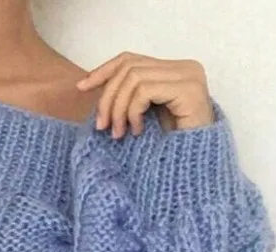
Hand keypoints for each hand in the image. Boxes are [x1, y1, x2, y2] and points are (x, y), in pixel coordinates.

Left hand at [76, 52, 214, 137]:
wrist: (193, 168)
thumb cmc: (167, 148)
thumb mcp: (142, 116)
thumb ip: (128, 97)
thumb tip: (89, 84)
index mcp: (172, 70)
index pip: (130, 59)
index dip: (103, 71)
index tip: (82, 87)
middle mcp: (184, 67)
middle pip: (129, 67)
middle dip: (108, 97)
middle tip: (101, 125)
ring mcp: (188, 76)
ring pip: (134, 78)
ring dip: (118, 108)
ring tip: (118, 133)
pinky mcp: (188, 89)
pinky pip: (145, 91)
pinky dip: (133, 112)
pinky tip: (137, 131)